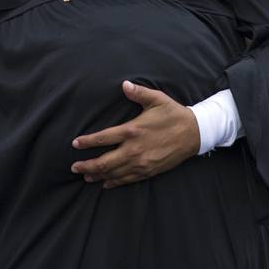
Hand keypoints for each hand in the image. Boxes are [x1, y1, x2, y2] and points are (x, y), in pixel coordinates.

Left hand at [70, 82, 199, 187]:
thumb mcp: (157, 99)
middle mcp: (134, 149)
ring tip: (85, 176)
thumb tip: (124, 84)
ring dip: (97, 175)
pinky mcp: (149, 171)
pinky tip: (106, 184)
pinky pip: (128, 179)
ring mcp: (141, 163)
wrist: (195, 134)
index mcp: (132, 130)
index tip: (75, 144)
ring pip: (114, 173)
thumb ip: (138, 92)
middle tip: (74, 167)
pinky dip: (115, 182)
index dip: (87, 142)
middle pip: (104, 161)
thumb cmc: (173, 114)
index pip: (103, 138)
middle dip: (87, 165)